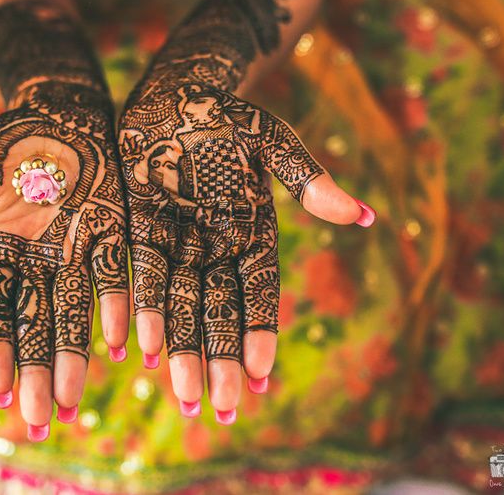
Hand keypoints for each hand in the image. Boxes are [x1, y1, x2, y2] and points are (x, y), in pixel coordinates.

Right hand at [0, 81, 128, 439]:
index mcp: (0, 248)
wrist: (61, 107)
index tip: (0, 396)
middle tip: (44, 421)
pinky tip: (121, 345)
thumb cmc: (6, 138)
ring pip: (74, 309)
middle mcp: (39, 258)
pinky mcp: (112, 228)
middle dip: (38, 371)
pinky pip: (115, 273)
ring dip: (75, 355)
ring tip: (76, 401)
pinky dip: (116, 306)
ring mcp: (77, 246)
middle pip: (36, 323)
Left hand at [119, 82, 372, 421]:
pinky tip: (140, 352)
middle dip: (220, 360)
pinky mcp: (139, 230)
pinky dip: (140, 312)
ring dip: (182, 353)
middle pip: (220, 311)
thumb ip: (307, 179)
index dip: (260, 332)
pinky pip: (140, 276)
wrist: (174, 92)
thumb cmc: (229, 115)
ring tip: (184, 400)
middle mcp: (215, 246)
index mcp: (253, 231)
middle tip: (221, 410)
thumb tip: (364, 216)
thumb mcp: (272, 141)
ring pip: (179, 306)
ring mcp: (177, 242)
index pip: (260, 292)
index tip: (259, 375)